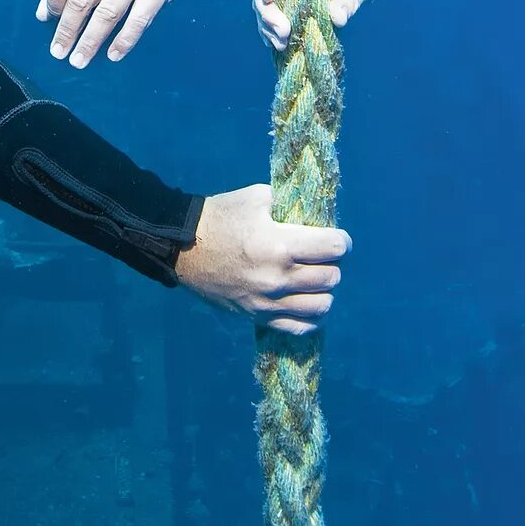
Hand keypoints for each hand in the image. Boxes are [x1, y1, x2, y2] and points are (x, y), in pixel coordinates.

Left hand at [37, 0, 188, 67]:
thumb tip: (43, 15)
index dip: (53, 4)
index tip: (50, 20)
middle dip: (67, 29)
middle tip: (59, 52)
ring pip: (108, 12)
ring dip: (91, 41)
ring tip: (79, 60)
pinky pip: (139, 19)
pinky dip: (124, 40)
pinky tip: (113, 54)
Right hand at [174, 183, 347, 336]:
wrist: (183, 248)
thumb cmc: (221, 216)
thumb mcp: (257, 197)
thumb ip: (290, 204)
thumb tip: (317, 213)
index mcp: (280, 245)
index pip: (335, 248)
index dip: (341, 240)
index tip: (335, 238)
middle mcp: (278, 278)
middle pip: (332, 277)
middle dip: (332, 263)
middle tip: (320, 256)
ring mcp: (268, 302)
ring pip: (322, 305)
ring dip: (323, 290)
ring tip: (313, 279)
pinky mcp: (258, 316)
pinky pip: (301, 328)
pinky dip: (311, 316)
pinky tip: (306, 302)